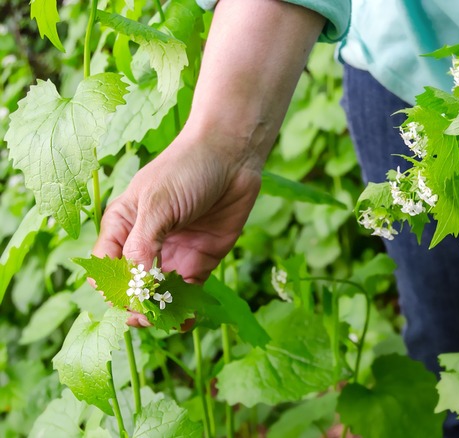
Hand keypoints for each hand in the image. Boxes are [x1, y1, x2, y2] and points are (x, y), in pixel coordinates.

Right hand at [91, 0, 324, 326]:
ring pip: (160, 294)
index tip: (125, 298)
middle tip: (145, 317)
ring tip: (164, 321)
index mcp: (122, 226)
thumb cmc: (187, 170)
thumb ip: (143, 246)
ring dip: (160, 311)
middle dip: (135, 305)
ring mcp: (173, 254)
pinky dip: (185, 309)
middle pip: (132, 286)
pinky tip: (184, 321)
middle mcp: (145, 244)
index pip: (106, 267)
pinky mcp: (201, 261)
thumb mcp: (157, 205)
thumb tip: (135, 287)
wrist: (232, 156)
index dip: (113, 288)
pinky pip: (189, 293)